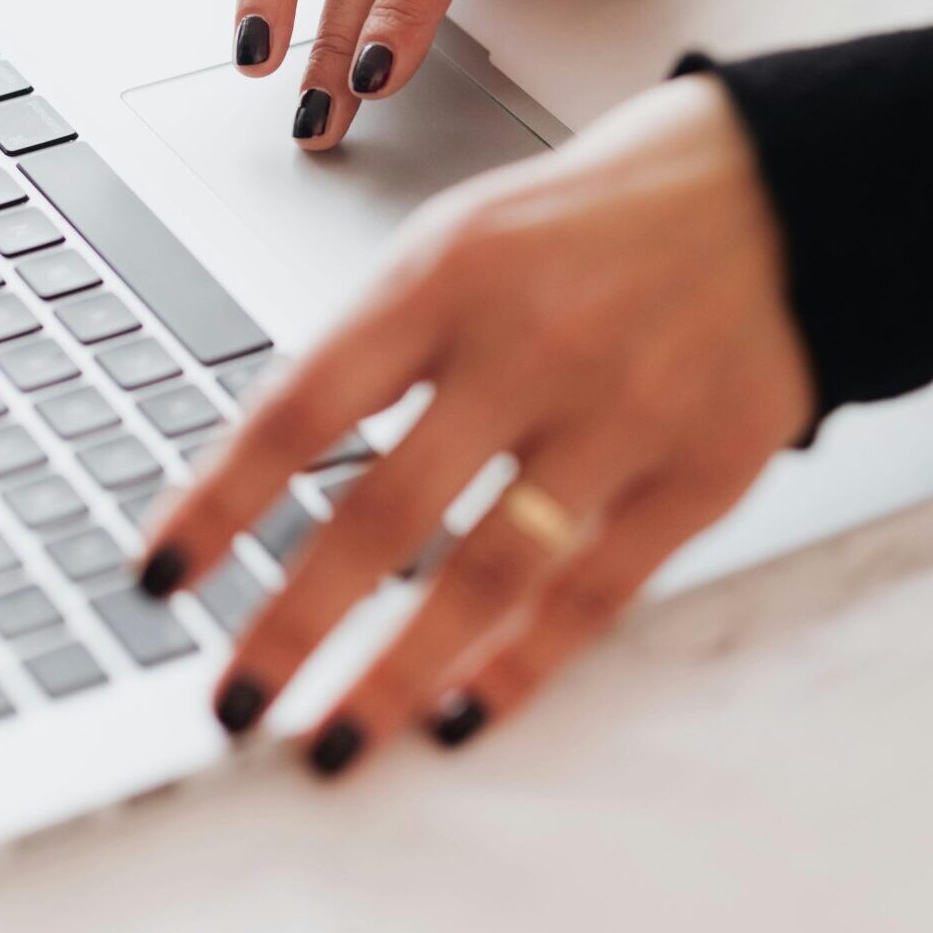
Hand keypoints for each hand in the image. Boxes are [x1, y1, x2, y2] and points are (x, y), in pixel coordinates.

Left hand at [136, 74, 812, 771]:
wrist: (773, 190)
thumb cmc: (589, 218)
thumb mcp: (462, 235)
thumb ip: (381, 342)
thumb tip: (270, 466)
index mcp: (445, 274)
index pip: (301, 405)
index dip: (220, 502)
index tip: (160, 576)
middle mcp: (527, 345)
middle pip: (384, 513)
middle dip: (294, 623)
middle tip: (232, 700)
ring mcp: (620, 413)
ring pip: (487, 574)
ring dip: (397, 675)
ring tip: (332, 742)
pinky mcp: (701, 471)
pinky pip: (595, 592)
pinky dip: (523, 665)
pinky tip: (463, 712)